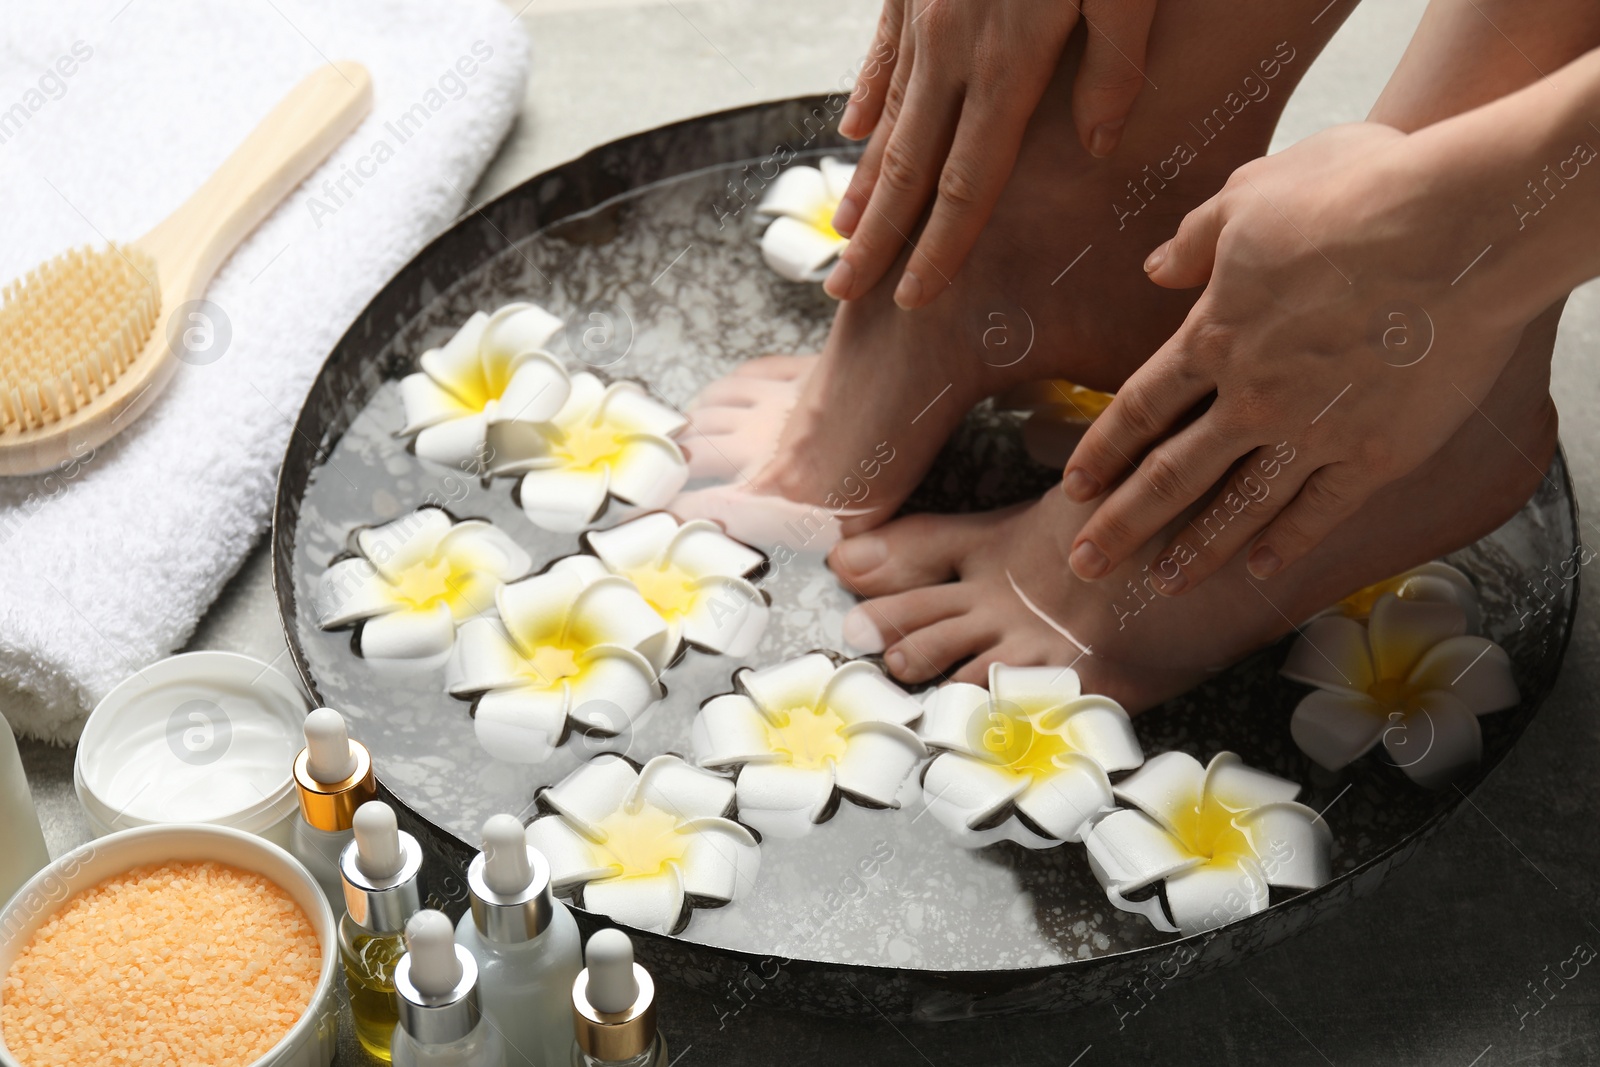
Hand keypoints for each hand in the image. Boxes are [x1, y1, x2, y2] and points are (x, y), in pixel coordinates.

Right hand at [827, 0, 1157, 308]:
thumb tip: (1097, 146)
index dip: (939, 247)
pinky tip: (852, 134)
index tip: (913, 297)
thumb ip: (1115, 64)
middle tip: (844, 290)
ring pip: (888, 116)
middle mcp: (950, 47)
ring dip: (865, 180)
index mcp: (1010, 62)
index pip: (967, 183)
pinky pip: (880, 50)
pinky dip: (864, 96)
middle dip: (875, 237)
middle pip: (909, 166)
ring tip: (845, 233)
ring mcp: (922, 12)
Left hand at [1060, 122, 1531, 592]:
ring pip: (1239, 505)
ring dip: (1197, 548)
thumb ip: (1199, 236)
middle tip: (1086, 564)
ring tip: (1163, 583)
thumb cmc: (1360, 195)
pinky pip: (1322, 510)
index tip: (1074, 486)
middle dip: (1122, 524)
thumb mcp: (1255, 193)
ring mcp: (1314, 431)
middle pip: (1170, 474)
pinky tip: (1262, 569)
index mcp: (1215, 334)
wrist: (1460, 226)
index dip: (1104, 451)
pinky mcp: (1377, 452)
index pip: (1140, 408)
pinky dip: (1290, 542)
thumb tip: (1157, 266)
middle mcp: (1252, 396)